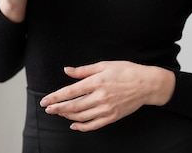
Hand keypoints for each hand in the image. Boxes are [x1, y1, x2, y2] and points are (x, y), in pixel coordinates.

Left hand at [40, 61, 174, 131]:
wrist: (147, 84)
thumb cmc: (125, 71)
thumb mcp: (103, 65)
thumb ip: (83, 70)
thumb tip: (67, 70)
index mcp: (96, 82)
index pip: (70, 92)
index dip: (55, 97)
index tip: (45, 100)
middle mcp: (100, 97)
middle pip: (73, 106)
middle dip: (57, 109)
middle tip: (48, 109)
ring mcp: (106, 109)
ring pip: (81, 117)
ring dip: (67, 116)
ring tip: (59, 113)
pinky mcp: (112, 117)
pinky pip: (94, 125)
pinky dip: (82, 127)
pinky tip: (74, 125)